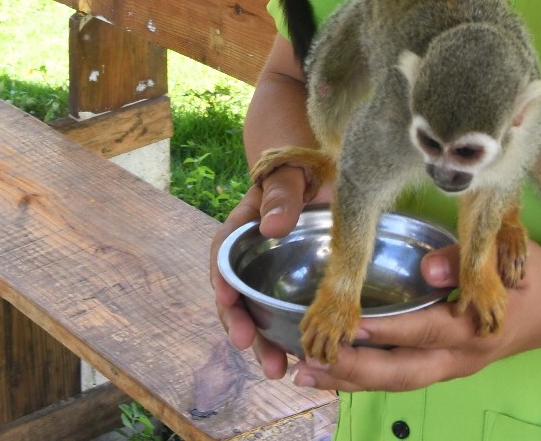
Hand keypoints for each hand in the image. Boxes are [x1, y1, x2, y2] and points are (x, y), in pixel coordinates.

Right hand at [210, 166, 317, 380]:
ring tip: (275, 369)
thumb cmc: (298, 171)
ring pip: (258, 315)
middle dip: (238, 323)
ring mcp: (269, 278)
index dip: (221, 278)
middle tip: (245, 342)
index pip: (223, 255)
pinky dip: (286, 339)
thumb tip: (271, 226)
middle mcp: (250, 260)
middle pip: (236, 296)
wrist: (319, 179)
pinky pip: (282, 318)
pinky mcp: (290, 291)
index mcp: (243, 229)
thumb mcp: (289, 175)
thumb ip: (281, 195)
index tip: (224, 297)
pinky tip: (297, 360)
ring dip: (262, 343)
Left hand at [292, 240, 540, 393]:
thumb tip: (430, 265)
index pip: (426, 331)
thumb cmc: (533, 273)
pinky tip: (333, 372)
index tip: (352, 324)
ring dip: (351, 380)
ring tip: (307, 373)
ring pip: (396, 383)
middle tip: (313, 361)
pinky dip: (365, 377)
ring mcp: (453, 368)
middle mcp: (461, 357)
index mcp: (477, 326)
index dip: (389, 331)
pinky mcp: (444, 368)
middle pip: (402, 373)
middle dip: (355, 369)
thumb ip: (470, 257)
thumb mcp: (513, 255)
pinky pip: (400, 378)